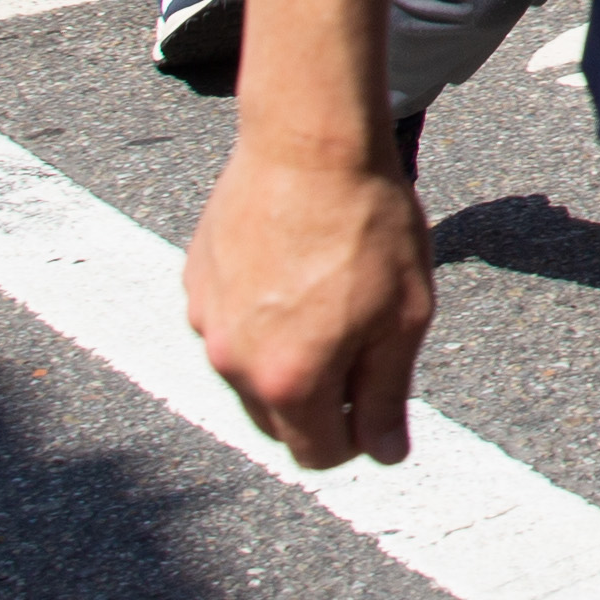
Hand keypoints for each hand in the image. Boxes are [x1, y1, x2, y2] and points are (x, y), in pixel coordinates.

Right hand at [187, 142, 435, 469]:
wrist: (310, 144)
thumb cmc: (369, 225)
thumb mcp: (404, 316)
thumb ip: (387, 395)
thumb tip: (383, 454)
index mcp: (288, 382)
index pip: (317, 453)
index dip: (358, 439)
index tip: (381, 403)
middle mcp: (233, 363)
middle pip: (278, 421)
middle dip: (322, 404)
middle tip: (364, 347)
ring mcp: (206, 322)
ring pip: (250, 374)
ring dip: (288, 361)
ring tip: (332, 300)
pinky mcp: (195, 284)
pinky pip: (229, 326)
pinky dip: (260, 319)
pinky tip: (296, 272)